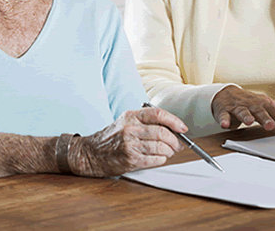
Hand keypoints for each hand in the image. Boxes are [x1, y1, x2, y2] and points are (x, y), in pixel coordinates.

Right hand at [69, 107, 185, 176]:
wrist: (91, 153)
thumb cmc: (112, 137)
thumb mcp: (126, 122)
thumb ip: (146, 122)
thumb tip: (172, 128)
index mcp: (131, 116)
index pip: (158, 114)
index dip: (174, 121)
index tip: (183, 128)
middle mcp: (130, 128)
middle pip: (162, 132)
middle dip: (175, 140)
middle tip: (178, 145)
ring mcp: (129, 144)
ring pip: (160, 147)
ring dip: (169, 151)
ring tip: (168, 152)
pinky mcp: (130, 159)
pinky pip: (154, 160)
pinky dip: (161, 159)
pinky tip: (159, 158)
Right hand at [211, 85, 274, 137]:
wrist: (226, 94)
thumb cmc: (250, 101)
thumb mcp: (270, 103)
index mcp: (265, 105)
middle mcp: (253, 105)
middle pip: (260, 111)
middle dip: (265, 118)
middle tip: (270, 125)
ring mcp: (239, 107)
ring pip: (243, 112)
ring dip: (246, 117)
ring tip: (249, 122)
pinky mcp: (225, 111)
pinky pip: (224, 115)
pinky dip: (224, 119)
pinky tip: (225, 124)